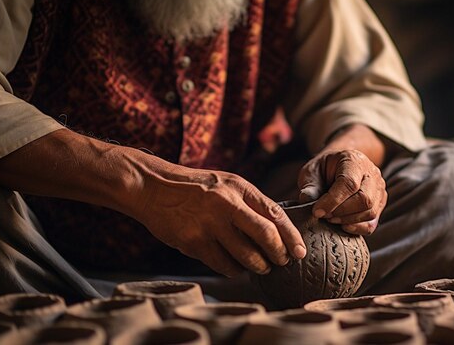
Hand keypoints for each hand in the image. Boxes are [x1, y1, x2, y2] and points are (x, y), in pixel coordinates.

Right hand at [134, 167, 305, 276]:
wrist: (153, 187)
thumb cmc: (197, 187)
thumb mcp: (227, 184)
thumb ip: (251, 202)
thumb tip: (279, 229)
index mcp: (239, 188)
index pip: (275, 214)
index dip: (291, 236)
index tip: (300, 252)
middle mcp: (226, 205)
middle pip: (265, 236)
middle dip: (279, 254)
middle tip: (283, 262)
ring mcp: (209, 225)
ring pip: (246, 256)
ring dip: (259, 266)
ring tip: (262, 267)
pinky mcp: (194, 243)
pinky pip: (224, 265)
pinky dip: (235, 270)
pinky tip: (237, 268)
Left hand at [298, 149, 386, 235]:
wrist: (339, 166)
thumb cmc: (324, 169)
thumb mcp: (312, 171)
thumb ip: (310, 185)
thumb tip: (307, 201)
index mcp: (354, 160)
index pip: (349, 183)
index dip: (332, 201)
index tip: (317, 211)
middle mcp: (372, 174)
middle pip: (364, 199)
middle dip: (341, 212)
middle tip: (323, 216)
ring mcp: (379, 189)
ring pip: (370, 212)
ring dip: (347, 220)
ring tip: (330, 218)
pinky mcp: (380, 204)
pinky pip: (372, 222)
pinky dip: (357, 228)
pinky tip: (343, 225)